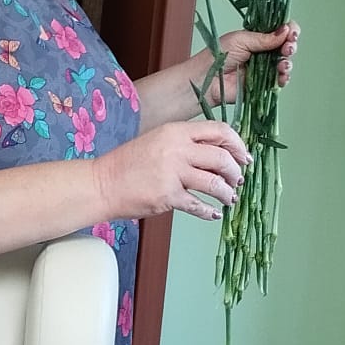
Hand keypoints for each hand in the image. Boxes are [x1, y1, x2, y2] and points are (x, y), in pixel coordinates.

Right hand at [95, 118, 250, 223]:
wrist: (101, 184)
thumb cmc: (126, 165)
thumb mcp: (157, 142)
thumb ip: (185, 144)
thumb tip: (215, 155)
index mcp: (176, 131)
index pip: (219, 131)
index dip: (237, 145)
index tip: (244, 157)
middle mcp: (177, 149)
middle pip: (222, 157)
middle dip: (236, 172)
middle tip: (237, 181)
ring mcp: (172, 173)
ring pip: (214, 183)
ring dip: (226, 193)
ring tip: (228, 198)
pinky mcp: (168, 196)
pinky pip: (198, 205)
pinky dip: (209, 211)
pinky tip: (213, 213)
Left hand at [213, 22, 298, 102]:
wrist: (206, 79)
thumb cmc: (217, 56)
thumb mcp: (241, 40)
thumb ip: (264, 37)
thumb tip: (285, 30)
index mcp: (257, 37)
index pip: (280, 31)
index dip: (289, 31)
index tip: (291, 33)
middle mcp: (262, 52)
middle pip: (286, 47)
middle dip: (291, 46)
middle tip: (288, 48)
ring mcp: (263, 69)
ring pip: (284, 64)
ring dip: (288, 63)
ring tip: (282, 64)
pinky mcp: (261, 84)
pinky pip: (278, 81)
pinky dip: (283, 78)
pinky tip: (281, 75)